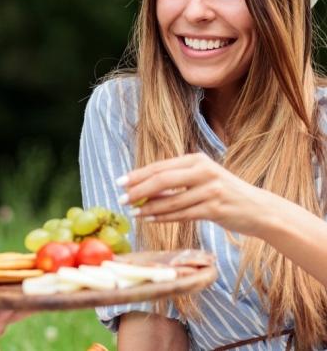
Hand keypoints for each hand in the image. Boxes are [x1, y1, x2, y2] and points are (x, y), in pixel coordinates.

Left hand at [117, 153, 285, 236]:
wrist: (259, 209)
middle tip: (122, 199)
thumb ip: (176, 180)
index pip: (160, 166)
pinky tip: (150, 219)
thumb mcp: (202, 178)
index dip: (138, 175)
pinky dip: (164, 218)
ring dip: (149, 208)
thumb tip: (142, 188)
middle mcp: (204, 171)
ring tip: (134, 213)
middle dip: (138, 190)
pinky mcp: (215, 209)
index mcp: (197, 160)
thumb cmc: (224, 193)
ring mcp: (211, 190)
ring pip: (171, 201)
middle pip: (162, 180)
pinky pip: (183, 215)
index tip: (120, 182)